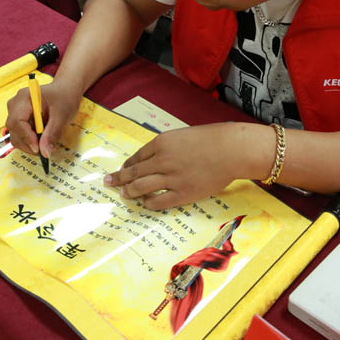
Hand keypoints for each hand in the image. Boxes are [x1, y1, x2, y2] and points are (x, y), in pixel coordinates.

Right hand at [5, 79, 81, 157]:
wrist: (65, 90)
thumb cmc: (64, 97)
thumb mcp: (62, 116)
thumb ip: (52, 133)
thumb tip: (45, 152)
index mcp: (25, 97)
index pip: (17, 120)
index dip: (26, 137)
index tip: (38, 148)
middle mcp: (16, 104)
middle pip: (13, 129)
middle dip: (27, 143)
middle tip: (43, 150)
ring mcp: (15, 112)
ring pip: (15, 135)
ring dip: (29, 144)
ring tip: (45, 143)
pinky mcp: (19, 119)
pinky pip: (20, 134)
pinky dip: (30, 141)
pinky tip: (42, 138)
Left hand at [105, 122, 271, 209]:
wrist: (231, 149)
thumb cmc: (211, 139)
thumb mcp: (182, 136)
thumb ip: (167, 146)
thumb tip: (153, 159)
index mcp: (161, 143)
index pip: (137, 157)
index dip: (126, 165)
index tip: (120, 170)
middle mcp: (162, 160)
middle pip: (134, 173)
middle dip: (119, 179)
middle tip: (108, 183)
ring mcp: (172, 178)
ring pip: (142, 187)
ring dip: (130, 192)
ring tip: (124, 195)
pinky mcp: (183, 193)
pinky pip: (160, 201)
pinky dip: (149, 203)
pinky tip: (145, 203)